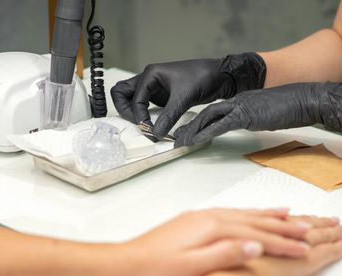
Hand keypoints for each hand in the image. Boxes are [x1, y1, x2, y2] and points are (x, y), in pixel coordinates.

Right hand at [110, 53, 265, 138]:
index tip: (149, 130)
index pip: (134, 98)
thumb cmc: (202, 78)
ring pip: (130, 98)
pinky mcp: (161, 96)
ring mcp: (153, 87)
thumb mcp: (184, 98)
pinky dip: (143, 114)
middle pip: (121, 93)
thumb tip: (154, 134)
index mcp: (151, 74)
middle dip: (125, 110)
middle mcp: (148, 79)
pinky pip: (143, 105)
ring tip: (143, 126)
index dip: (139, 116)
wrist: (220, 76)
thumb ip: (169, 116)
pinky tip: (151, 124)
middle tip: (138, 124)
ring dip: (132, 112)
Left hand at [121, 208, 341, 275]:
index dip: (283, 243)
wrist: (128, 262)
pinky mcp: (196, 220)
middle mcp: (210, 217)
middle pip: (256, 221)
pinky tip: (254, 214)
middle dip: (285, 226)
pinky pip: (232, 213)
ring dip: (270, 216)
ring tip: (292, 215)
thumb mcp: (190, 268)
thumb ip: (224, 255)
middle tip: (310, 228)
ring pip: (245, 214)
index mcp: (212, 228)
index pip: (257, 236)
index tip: (306, 248)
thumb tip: (255, 246)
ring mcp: (202, 216)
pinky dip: (249, 213)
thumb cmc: (156, 269)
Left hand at [175, 82, 341, 146]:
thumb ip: (255, 117)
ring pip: (208, 117)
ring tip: (179, 141)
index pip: (215, 110)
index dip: (200, 120)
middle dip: (189, 125)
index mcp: (242, 100)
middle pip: (206, 112)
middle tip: (177, 137)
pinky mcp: (246, 115)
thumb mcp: (269, 112)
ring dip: (191, 130)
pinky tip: (194, 141)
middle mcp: (238, 100)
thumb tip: (249, 124)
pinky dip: (204, 133)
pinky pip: (220, 125)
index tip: (190, 130)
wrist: (308, 98)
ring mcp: (241, 106)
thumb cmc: (294, 107)